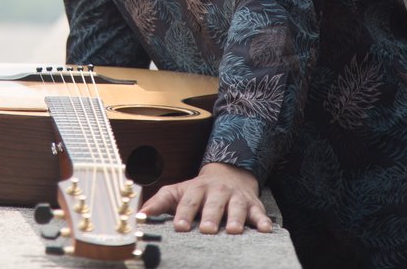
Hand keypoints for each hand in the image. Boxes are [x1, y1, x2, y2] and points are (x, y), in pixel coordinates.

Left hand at [140, 162, 272, 234]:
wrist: (228, 174)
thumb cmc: (199, 190)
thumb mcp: (178, 191)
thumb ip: (159, 202)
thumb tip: (140, 215)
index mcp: (197, 189)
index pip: (189, 201)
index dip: (184, 213)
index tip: (180, 227)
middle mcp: (218, 191)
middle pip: (214, 204)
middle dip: (211, 216)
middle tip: (207, 230)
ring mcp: (236, 197)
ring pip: (237, 207)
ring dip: (236, 218)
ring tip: (234, 231)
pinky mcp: (253, 204)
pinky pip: (259, 212)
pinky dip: (263, 221)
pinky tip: (265, 230)